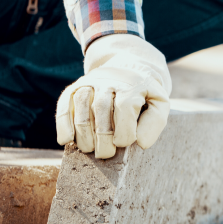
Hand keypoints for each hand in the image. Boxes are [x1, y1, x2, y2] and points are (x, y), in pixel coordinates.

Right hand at [55, 35, 171, 158]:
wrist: (128, 70)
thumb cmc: (144, 95)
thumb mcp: (158, 103)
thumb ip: (155, 122)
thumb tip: (140, 143)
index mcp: (132, 84)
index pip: (125, 107)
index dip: (123, 131)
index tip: (124, 143)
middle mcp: (109, 80)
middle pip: (101, 108)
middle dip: (102, 138)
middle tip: (106, 153)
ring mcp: (89, 83)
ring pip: (81, 108)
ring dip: (83, 134)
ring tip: (90, 149)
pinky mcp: (74, 89)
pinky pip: (64, 106)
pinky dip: (63, 125)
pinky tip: (67, 140)